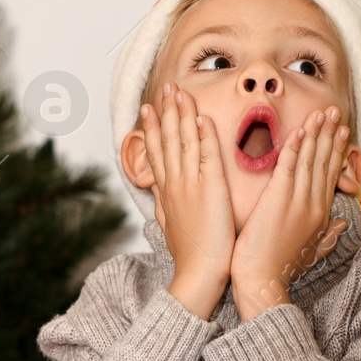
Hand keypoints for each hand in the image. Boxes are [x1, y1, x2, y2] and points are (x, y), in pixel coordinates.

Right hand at [139, 80, 235, 286]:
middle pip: (167, 140)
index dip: (152, 128)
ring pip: (184, 141)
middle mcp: (174, 184)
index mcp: (166, 192)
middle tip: (165, 87)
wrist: (198, 273)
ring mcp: (191, 184)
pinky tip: (201, 117)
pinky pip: (208, 155)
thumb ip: (165, 206)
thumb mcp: (170, 226)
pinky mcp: (211, 189)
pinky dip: (204, 135)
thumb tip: (158, 196)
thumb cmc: (190, 255)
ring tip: (179, 92)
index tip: (148, 108)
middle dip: (165, 111)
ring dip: (181, 114)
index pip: (157, 152)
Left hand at [230, 106, 351, 319]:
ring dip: (317, 133)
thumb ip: (328, 235)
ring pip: (311, 159)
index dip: (335, 151)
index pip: (330, 175)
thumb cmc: (281, 269)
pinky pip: (289, 167)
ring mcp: (298, 201)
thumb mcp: (311, 252)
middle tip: (335, 111)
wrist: (263, 282)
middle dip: (330, 134)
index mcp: (320, 215)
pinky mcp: (278, 200)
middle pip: (325, 162)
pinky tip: (300, 130)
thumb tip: (343, 224)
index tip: (341, 131)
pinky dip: (295, 147)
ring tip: (322, 112)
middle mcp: (313, 204)